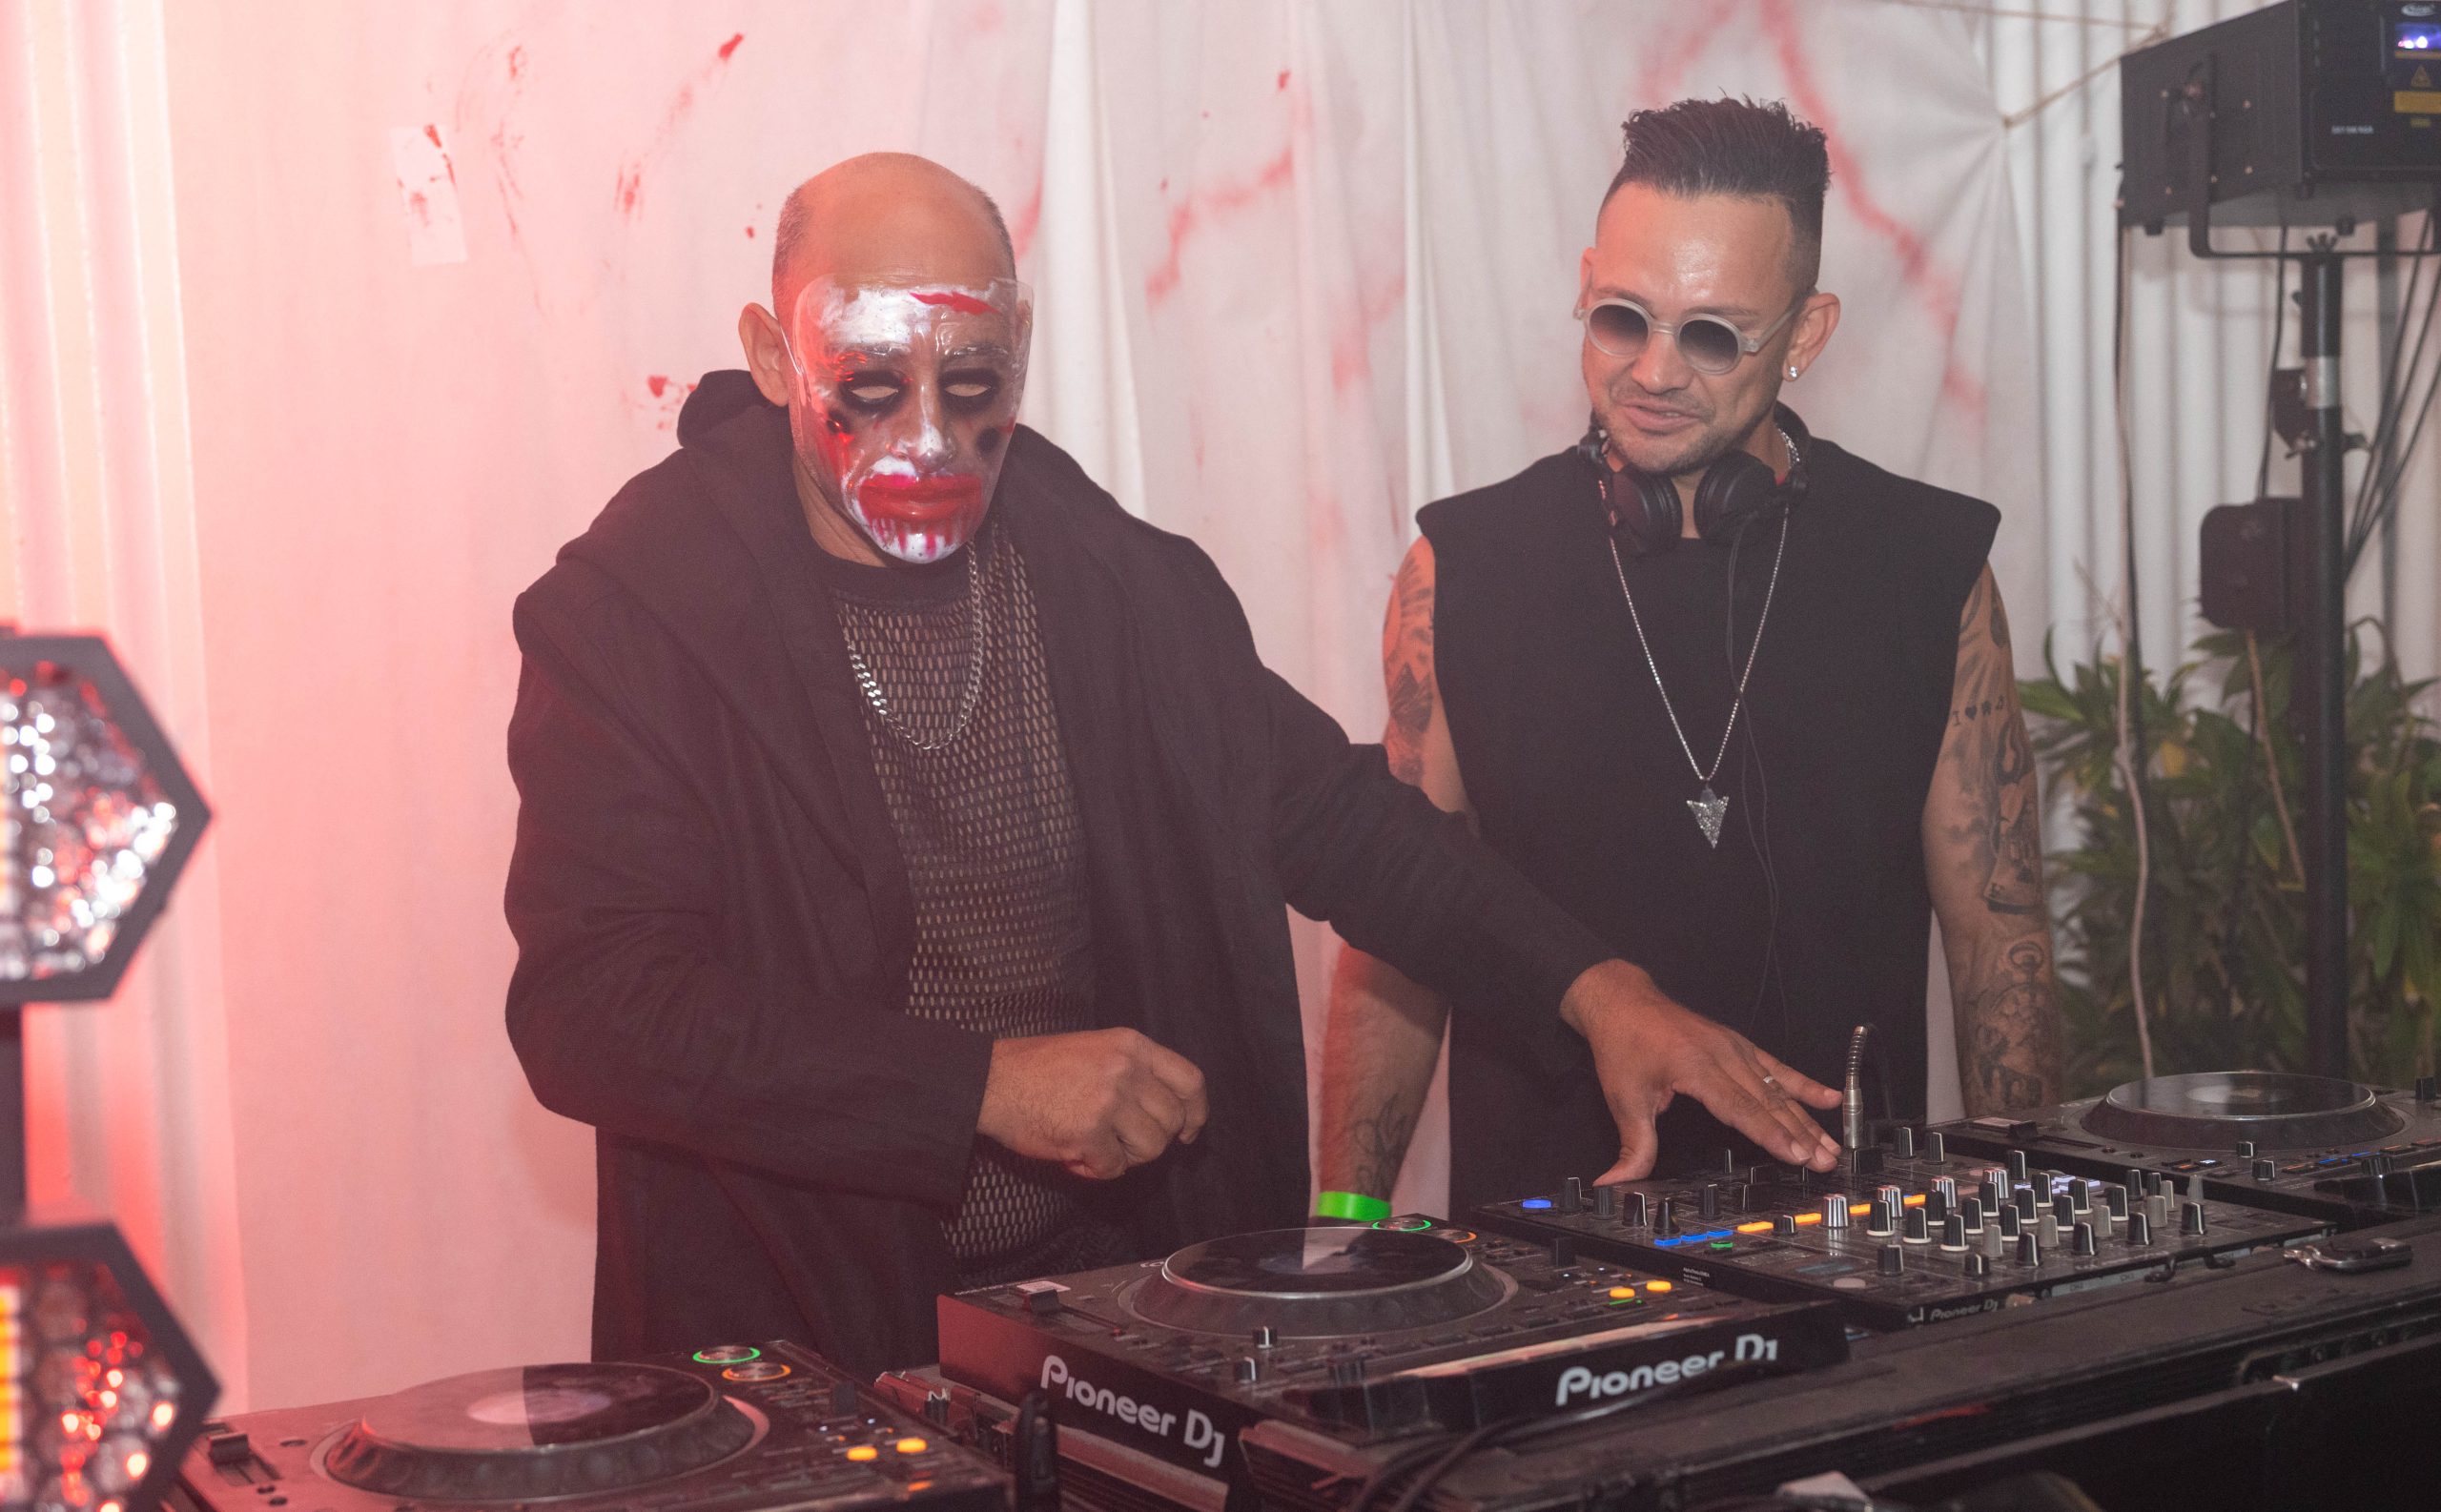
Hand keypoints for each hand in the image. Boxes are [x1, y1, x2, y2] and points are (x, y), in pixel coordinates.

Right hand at [976, 1029, 1208, 1179]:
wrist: (989, 1080)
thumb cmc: (1038, 1069)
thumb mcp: (1096, 1049)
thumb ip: (1134, 1072)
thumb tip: (1172, 1113)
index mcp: (1131, 1045)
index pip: (1190, 1080)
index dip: (1195, 1112)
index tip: (1187, 1131)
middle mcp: (1125, 1069)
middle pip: (1171, 1120)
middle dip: (1151, 1141)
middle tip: (1121, 1143)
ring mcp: (1108, 1099)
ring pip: (1150, 1147)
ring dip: (1126, 1157)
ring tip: (1096, 1146)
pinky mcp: (1088, 1131)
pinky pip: (1114, 1167)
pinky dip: (1096, 1169)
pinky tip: (1074, 1157)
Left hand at [1559, 960, 1842, 1183]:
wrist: (1624, 1001)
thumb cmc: (1623, 1045)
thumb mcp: (1623, 1098)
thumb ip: (1633, 1145)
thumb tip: (1618, 1182)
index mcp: (1696, 1067)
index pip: (1740, 1108)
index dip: (1770, 1134)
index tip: (1796, 1154)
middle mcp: (1723, 1055)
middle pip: (1768, 1101)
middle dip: (1800, 1134)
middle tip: (1825, 1161)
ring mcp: (1734, 1047)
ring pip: (1778, 1088)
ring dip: (1807, 1118)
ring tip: (1832, 1145)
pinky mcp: (1738, 1044)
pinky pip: (1777, 1067)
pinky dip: (1804, 1085)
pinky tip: (1830, 1098)